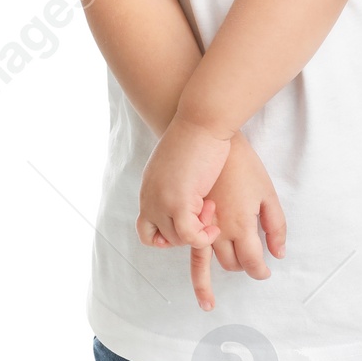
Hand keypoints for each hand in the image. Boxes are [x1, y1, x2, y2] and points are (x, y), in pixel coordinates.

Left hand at [137, 115, 231, 248]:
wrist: (201, 122)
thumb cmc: (196, 137)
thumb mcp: (176, 164)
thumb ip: (174, 183)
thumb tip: (189, 194)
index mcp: (149, 190)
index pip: (146, 229)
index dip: (167, 235)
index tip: (191, 222)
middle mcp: (150, 199)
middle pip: (162, 237)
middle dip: (188, 232)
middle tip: (206, 210)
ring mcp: (162, 202)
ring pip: (176, 238)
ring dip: (198, 232)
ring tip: (212, 209)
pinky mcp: (179, 202)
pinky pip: (190, 236)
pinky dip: (204, 237)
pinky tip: (215, 225)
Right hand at [188, 134, 287, 308]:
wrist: (208, 138)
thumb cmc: (243, 164)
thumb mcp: (267, 193)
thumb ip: (276, 226)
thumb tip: (278, 254)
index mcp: (241, 226)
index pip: (253, 264)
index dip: (261, 272)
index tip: (264, 272)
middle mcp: (217, 231)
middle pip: (230, 264)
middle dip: (243, 265)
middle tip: (250, 261)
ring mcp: (196, 224)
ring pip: (204, 261)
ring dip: (216, 269)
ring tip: (215, 285)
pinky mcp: (180, 215)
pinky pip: (180, 245)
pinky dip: (188, 255)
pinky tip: (190, 258)